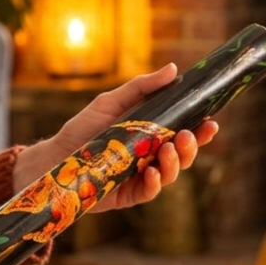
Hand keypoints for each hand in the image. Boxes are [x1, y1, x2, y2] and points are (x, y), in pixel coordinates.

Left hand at [12, 64, 217, 210]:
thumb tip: (173, 69)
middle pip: (182, 155)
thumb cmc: (82, 129)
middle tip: (189, 135)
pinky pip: (150, 191)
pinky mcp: (128, 195)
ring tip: (168, 150)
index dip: (200, 130)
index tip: (211, 121)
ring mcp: (140, 177)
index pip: (183, 133)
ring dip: (175, 163)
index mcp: (151, 135)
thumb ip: (142, 88)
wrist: (54, 157)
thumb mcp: (111, 102)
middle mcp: (150, 157)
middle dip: (192, 147)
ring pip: (171, 174)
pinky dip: (156, 182)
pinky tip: (154, 172)